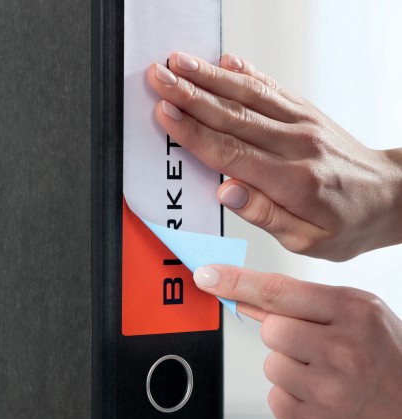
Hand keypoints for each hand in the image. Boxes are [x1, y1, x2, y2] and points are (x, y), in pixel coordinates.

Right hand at [147, 52, 401, 260]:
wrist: (391, 197)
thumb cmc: (348, 224)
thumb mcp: (307, 240)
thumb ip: (264, 215)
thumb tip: (226, 192)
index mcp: (291, 180)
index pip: (230, 151)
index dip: (193, 132)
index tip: (165, 114)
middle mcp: (295, 144)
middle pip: (232, 114)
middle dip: (189, 93)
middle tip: (158, 76)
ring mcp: (302, 123)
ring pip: (247, 94)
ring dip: (209, 76)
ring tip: (178, 62)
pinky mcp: (306, 113)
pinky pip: (271, 88)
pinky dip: (245, 73)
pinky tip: (224, 61)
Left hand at [193, 264, 401, 418]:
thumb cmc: (393, 365)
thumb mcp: (363, 319)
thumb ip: (305, 306)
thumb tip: (248, 298)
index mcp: (353, 311)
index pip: (277, 291)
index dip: (236, 282)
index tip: (207, 276)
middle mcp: (339, 348)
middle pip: (270, 329)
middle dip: (285, 337)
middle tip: (318, 351)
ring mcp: (325, 389)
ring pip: (271, 364)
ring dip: (291, 371)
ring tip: (328, 380)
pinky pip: (275, 398)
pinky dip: (293, 399)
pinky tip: (324, 402)